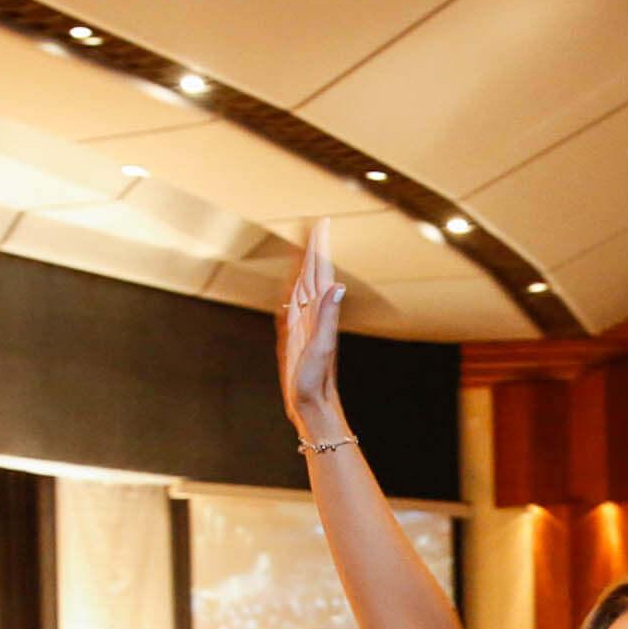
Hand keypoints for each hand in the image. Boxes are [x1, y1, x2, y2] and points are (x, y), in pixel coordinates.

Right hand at [278, 221, 349, 443]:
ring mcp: (304, 325)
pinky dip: (291, 290)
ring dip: (303, 265)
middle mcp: (313, 315)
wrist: (312, 405)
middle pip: (311, 273)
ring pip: (302, 286)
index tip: (322, 223)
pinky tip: (292, 285)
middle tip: (315, 225)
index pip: (319, 271)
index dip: (319, 247)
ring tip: (304, 246)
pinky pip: (291, 306)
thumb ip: (328, 315)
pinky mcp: (295, 337)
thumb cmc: (316, 381)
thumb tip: (336, 285)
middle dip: (312, 248)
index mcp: (320, 312)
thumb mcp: (321, 347)